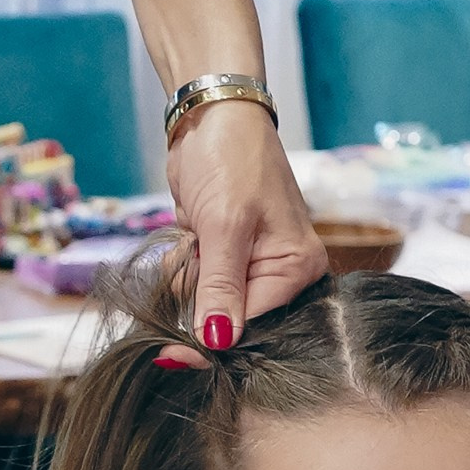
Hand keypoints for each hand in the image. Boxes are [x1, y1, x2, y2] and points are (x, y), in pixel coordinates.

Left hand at [168, 99, 327, 343]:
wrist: (210, 116)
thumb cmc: (231, 159)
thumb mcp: (225, 225)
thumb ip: (221, 287)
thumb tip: (217, 341)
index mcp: (298, 268)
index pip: (255, 326)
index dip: (213, 339)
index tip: (171, 353)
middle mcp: (280, 272)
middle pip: (232, 319)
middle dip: (200, 300)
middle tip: (191, 260)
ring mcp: (250, 263)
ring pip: (207, 302)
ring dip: (187, 277)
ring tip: (194, 236)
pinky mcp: (223, 254)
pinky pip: (196, 281)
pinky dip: (182, 265)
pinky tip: (187, 235)